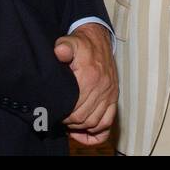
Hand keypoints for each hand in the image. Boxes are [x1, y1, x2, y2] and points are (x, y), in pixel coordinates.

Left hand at [54, 22, 117, 144]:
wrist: (98, 39)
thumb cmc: (81, 43)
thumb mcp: (70, 42)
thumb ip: (63, 47)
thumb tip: (59, 52)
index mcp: (90, 78)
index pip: (75, 110)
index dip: (63, 116)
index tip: (56, 112)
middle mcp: (102, 88)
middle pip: (84, 119)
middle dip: (70, 122)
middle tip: (60, 118)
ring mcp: (110, 93)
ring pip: (96, 122)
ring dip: (83, 126)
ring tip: (71, 122)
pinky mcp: (114, 96)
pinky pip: (108, 121)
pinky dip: (98, 129)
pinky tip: (87, 129)